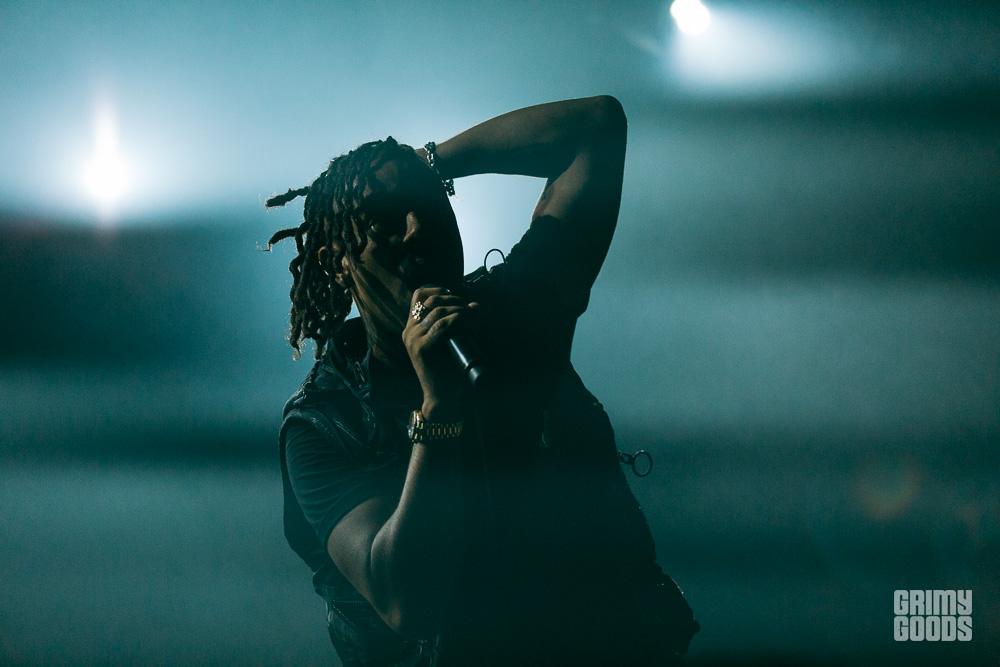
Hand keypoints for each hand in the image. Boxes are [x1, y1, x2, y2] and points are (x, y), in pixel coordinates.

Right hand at [403, 286, 478, 418]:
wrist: (442, 397)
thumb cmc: (448, 370)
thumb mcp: (446, 343)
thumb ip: (450, 325)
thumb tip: (473, 305)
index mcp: (411, 329)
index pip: (418, 295)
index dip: (437, 288)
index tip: (453, 293)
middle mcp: (409, 332)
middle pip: (430, 300)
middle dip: (453, 299)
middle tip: (470, 307)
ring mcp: (414, 339)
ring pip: (438, 311)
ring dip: (459, 308)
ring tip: (473, 314)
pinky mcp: (422, 348)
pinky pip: (442, 325)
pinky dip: (458, 319)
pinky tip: (469, 319)